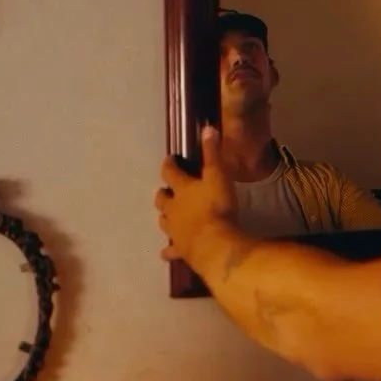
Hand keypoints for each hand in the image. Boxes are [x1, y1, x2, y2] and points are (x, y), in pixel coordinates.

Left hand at [154, 125, 236, 264]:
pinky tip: (167, 252)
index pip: (170, 172)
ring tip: (168, 216)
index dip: (169, 165)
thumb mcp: (218, 176)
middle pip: (161, 199)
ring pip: (163, 222)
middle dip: (163, 193)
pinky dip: (168, 250)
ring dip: (165, 217)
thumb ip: (213, 153)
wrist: (215, 245)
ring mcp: (174, 231)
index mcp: (182, 189)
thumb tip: (207, 128)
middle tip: (167, 190)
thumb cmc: (217, 207)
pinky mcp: (179, 250)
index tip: (170, 160)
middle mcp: (173, 209)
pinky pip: (170, 251)